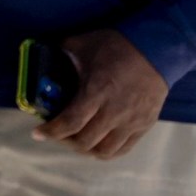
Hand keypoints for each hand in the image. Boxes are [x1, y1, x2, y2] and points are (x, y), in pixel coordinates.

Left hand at [35, 29, 168, 158]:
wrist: (158, 49)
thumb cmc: (117, 45)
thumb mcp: (83, 44)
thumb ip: (62, 53)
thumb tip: (44, 56)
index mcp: (96, 92)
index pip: (70, 123)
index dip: (51, 132)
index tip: (37, 133)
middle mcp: (114, 112)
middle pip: (85, 142)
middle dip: (64, 141)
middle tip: (56, 133)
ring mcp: (131, 122)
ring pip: (104, 151)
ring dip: (85, 150)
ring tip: (76, 140)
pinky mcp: (144, 125)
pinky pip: (123, 149)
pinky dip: (106, 151)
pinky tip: (96, 144)